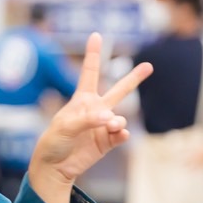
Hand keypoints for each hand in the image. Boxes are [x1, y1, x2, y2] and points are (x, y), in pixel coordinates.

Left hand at [29, 33, 152, 185]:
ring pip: (120, 116)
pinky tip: (118, 133)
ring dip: (116, 120)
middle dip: (134, 78)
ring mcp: (103, 126)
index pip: (90, 72)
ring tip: (109, 125)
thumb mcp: (64, 126)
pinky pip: (121, 134)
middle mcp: (96, 110)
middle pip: (119, 90)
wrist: (55, 167)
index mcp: (82, 100)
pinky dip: (121, 133)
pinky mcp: (108, 142)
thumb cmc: (54, 142)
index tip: (96, 35)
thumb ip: (87, 119)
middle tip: (149, 66)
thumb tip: (110, 118)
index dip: (94, 54)